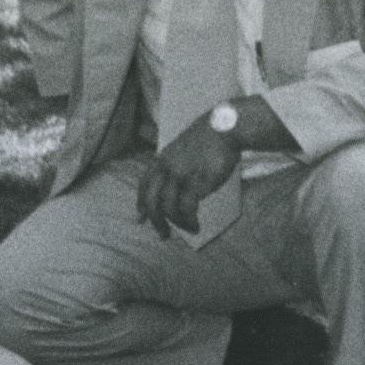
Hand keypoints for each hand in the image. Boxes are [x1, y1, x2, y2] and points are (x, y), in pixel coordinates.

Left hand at [138, 114, 245, 237]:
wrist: (224, 129)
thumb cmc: (209, 140)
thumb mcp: (184, 151)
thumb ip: (177, 166)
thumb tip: (178, 185)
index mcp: (162, 159)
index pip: (144, 184)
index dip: (141, 203)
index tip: (140, 218)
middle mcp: (167, 168)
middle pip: (152, 199)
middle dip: (155, 220)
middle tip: (163, 235)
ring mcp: (180, 175)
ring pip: (168, 207)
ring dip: (177, 224)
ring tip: (191, 230)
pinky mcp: (196, 182)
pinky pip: (186, 209)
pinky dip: (189, 221)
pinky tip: (196, 226)